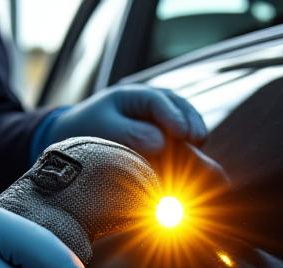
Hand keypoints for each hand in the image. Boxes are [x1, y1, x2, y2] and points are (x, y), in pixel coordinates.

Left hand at [45, 85, 206, 153]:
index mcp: (133, 94)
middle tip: (198, 140)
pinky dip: (190, 144)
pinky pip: (184, 135)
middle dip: (191, 123)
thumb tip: (160, 143)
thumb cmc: (90, 129)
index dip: (173, 116)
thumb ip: (129, 134)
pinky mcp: (167, 132)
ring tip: (200, 148)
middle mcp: (153, 101)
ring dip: (194, 132)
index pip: (158, 101)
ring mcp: (163, 115)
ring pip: (187, 118)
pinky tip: (195, 159)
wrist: (82, 133)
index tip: (183, 134)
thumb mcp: (103, 129)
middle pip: (180, 106)